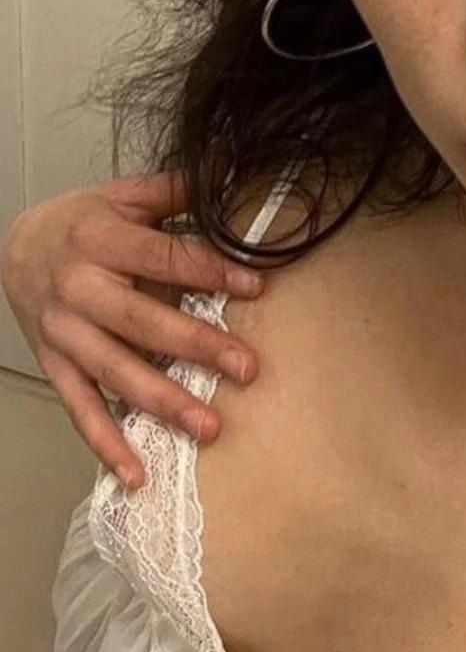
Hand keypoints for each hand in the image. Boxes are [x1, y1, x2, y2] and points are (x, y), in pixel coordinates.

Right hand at [0, 168, 266, 489]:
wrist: (13, 249)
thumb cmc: (81, 223)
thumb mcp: (122, 195)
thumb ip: (174, 191)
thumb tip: (228, 176)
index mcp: (100, 240)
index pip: (163, 258)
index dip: (209, 273)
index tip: (255, 286)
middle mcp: (79, 289)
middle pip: (142, 322)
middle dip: (197, 347)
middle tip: (246, 368)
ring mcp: (65, 333)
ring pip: (116, 372)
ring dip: (164, 402)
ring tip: (209, 426)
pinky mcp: (56, 366)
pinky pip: (81, 409)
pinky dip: (106, 445)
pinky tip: (137, 475)